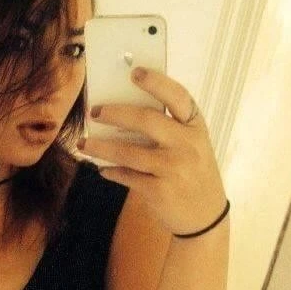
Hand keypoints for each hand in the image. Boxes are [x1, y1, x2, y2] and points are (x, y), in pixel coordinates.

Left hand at [78, 67, 227, 235]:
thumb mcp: (191, 146)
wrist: (206, 216)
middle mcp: (187, 145)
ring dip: (101, 147)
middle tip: (94, 111)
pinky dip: (112, 172)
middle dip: (115, 113)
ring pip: (129, 152)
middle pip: (146, 120)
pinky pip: (127, 176)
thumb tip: (123, 113)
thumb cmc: (193, 174)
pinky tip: (103, 169)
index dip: (156, 82)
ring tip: (84, 143)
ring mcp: (173, 168)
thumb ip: (168, 129)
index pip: (178, 97)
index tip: (135, 72)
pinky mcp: (160, 190)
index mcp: (196, 127)